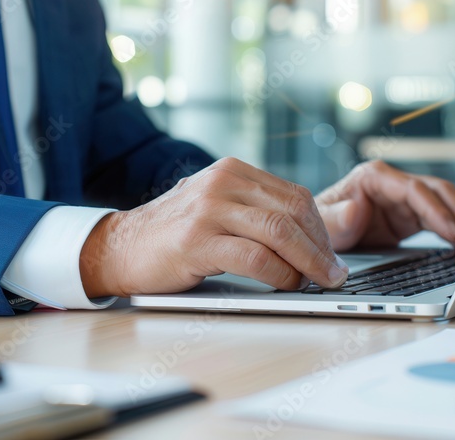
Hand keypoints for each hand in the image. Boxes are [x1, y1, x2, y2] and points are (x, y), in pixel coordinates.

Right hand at [79, 158, 348, 296]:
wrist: (119, 248)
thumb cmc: (174, 234)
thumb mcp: (217, 207)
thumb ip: (255, 210)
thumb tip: (312, 236)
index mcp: (233, 171)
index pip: (295, 195)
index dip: (322, 228)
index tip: (332, 255)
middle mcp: (223, 182)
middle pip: (293, 211)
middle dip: (321, 247)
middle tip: (335, 273)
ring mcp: (208, 209)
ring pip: (279, 231)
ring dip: (308, 261)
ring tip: (319, 282)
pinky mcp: (197, 240)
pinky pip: (254, 257)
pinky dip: (279, 274)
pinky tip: (287, 284)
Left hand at [316, 160, 454, 251]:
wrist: (318, 236)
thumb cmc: (320, 222)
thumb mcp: (323, 222)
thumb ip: (337, 217)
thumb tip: (355, 210)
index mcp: (374, 176)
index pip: (414, 189)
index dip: (436, 209)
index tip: (451, 230)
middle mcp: (393, 184)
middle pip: (435, 191)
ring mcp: (403, 200)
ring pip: (442, 203)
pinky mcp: (409, 217)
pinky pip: (438, 219)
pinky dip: (452, 230)